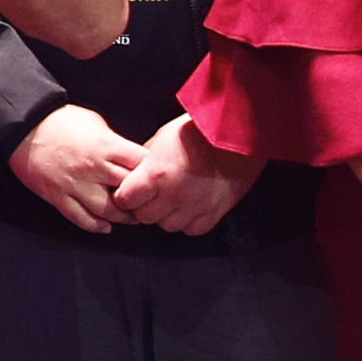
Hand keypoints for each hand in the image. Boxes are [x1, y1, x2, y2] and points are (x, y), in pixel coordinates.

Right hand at [11, 105, 145, 235]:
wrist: (23, 127)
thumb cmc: (60, 120)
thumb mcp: (95, 122)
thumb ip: (114, 142)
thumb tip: (130, 159)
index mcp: (106, 146)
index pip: (141, 164)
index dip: (151, 171)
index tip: (153, 176)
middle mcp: (93, 167)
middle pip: (129, 191)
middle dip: (141, 198)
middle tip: (147, 202)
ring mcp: (75, 185)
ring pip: (107, 211)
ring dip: (122, 218)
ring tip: (129, 217)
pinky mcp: (58, 197)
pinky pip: (81, 219)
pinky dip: (96, 226)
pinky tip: (105, 227)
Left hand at [106, 113, 261, 236]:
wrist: (236, 133)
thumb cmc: (198, 131)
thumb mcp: (162, 138)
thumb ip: (145, 161)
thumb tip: (134, 174)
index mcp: (155, 175)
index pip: (125, 200)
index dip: (124, 196)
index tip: (128, 192)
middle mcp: (173, 195)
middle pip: (144, 217)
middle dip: (142, 207)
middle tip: (149, 196)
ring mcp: (194, 207)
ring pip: (167, 226)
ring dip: (165, 216)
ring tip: (171, 200)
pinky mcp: (214, 213)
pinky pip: (192, 230)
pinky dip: (188, 222)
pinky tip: (189, 207)